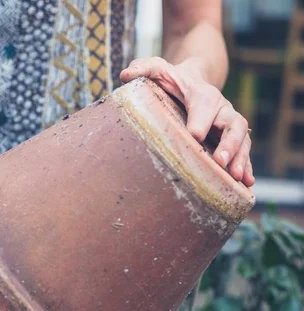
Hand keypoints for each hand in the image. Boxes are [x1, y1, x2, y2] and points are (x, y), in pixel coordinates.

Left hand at [120, 57, 254, 186]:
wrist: (193, 80)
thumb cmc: (171, 79)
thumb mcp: (157, 69)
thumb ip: (143, 68)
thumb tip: (125, 74)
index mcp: (201, 94)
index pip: (204, 105)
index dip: (200, 120)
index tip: (195, 135)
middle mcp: (221, 108)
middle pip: (232, 124)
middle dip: (228, 143)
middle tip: (219, 161)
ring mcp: (228, 123)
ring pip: (242, 139)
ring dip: (240, 158)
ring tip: (236, 177)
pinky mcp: (232, 137)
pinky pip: (243, 151)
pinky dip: (246, 166)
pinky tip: (245, 184)